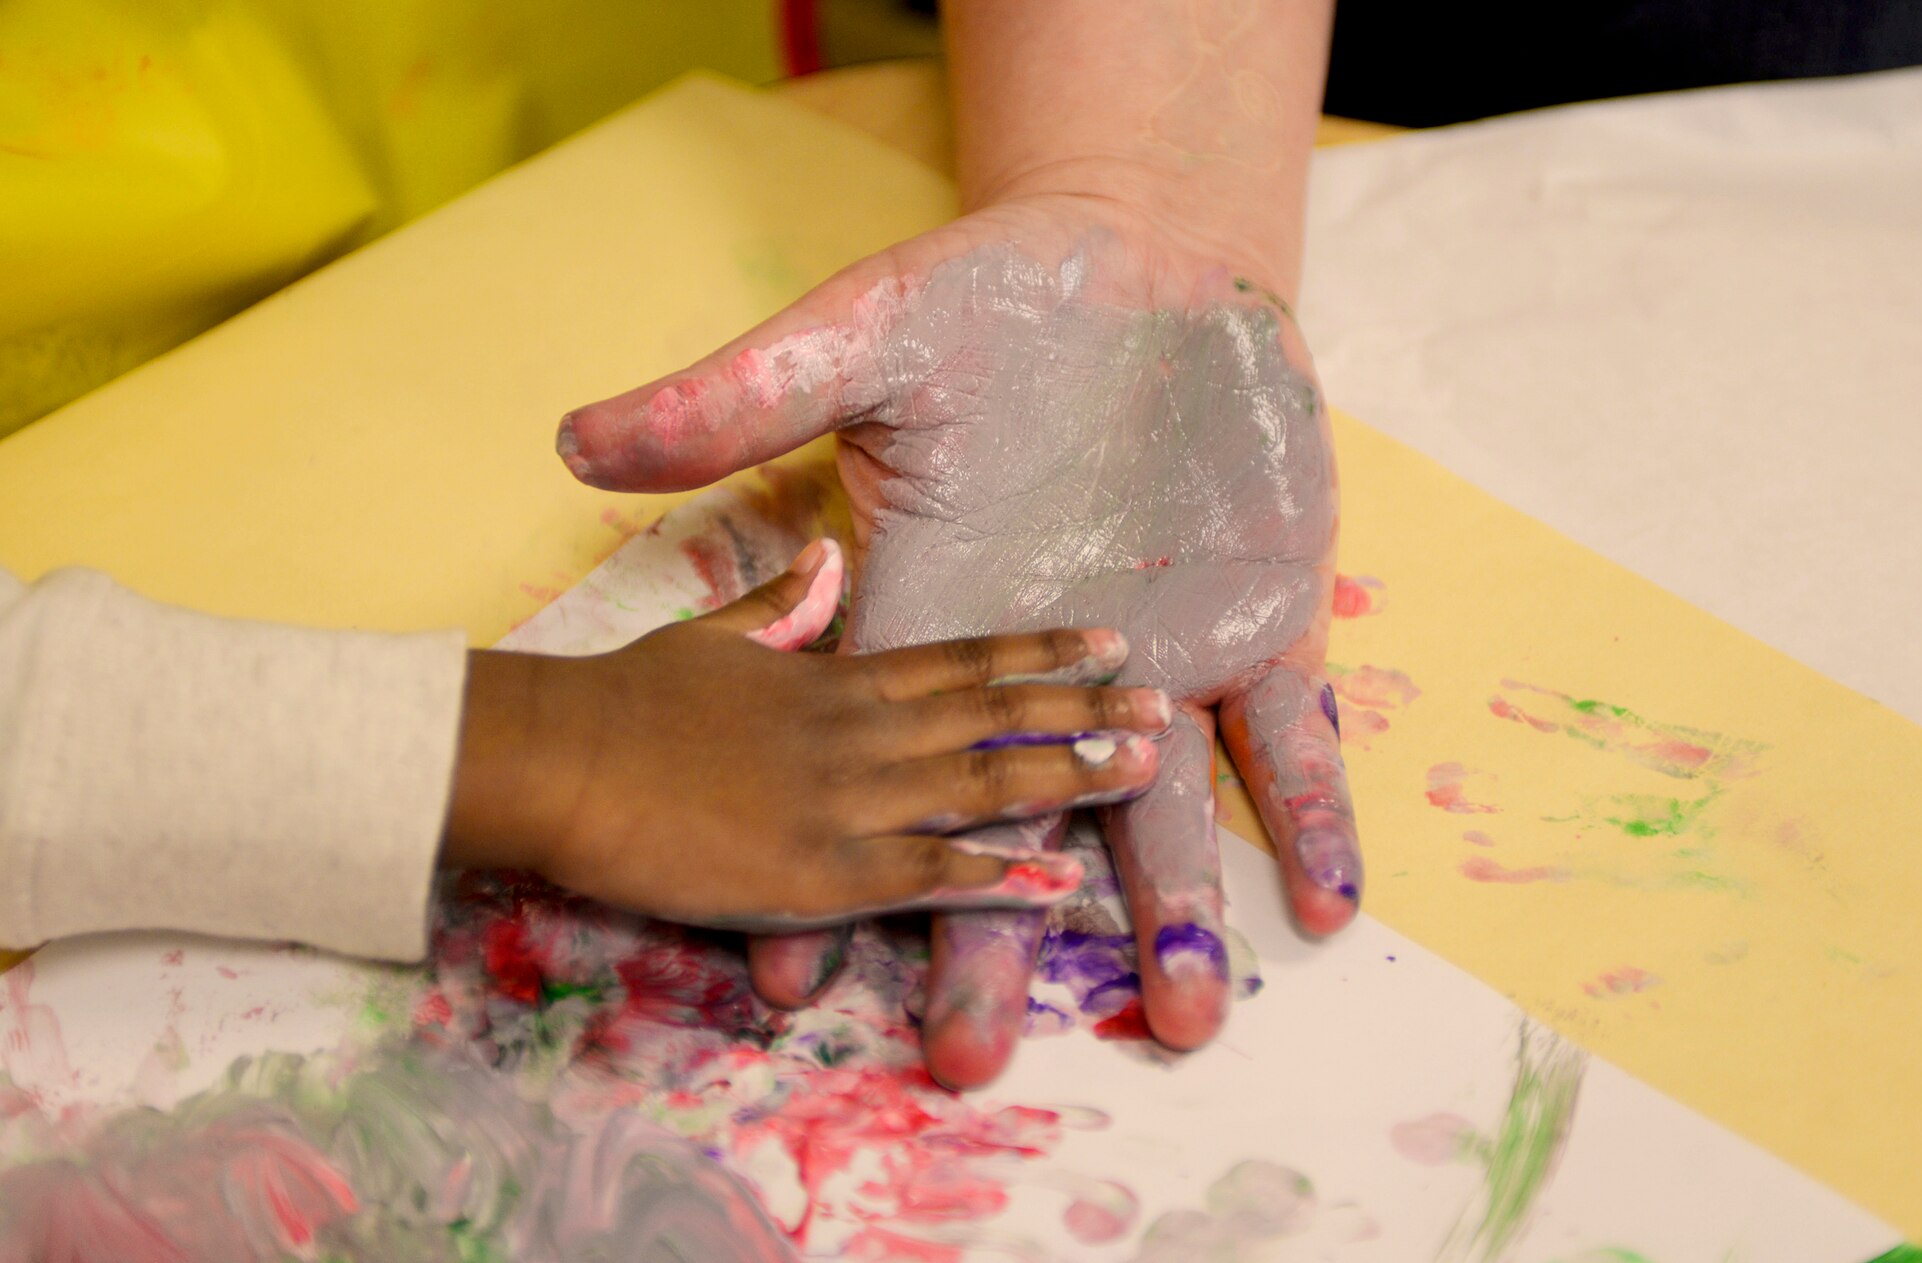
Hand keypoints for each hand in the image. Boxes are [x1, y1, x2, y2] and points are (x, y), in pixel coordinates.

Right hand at [443, 539, 1173, 930]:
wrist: (557, 757)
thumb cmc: (621, 696)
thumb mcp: (711, 631)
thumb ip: (782, 604)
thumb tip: (828, 560)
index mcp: (833, 672)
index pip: (961, 656)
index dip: (1038, 650)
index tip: (1106, 641)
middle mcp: (860, 729)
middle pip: (993, 714)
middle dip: (1083, 708)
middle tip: (1159, 707)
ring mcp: (848, 800)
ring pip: (982, 784)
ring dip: (1067, 777)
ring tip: (1143, 769)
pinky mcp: (821, 871)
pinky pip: (927, 876)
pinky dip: (997, 882)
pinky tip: (1059, 887)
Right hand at [556, 199, 1358, 1084]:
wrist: (1139, 257)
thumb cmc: (987, 295)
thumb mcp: (851, 340)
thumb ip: (733, 399)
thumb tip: (578, 442)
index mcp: (936, 615)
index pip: (862, 771)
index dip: (819, 877)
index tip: (787, 993)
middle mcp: (1045, 665)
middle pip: (997, 822)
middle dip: (983, 945)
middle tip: (969, 1061)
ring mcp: (1159, 654)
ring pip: (1156, 811)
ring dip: (1168, 911)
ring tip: (1182, 1019)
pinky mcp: (1262, 624)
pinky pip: (1290, 734)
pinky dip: (1311, 809)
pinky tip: (1328, 902)